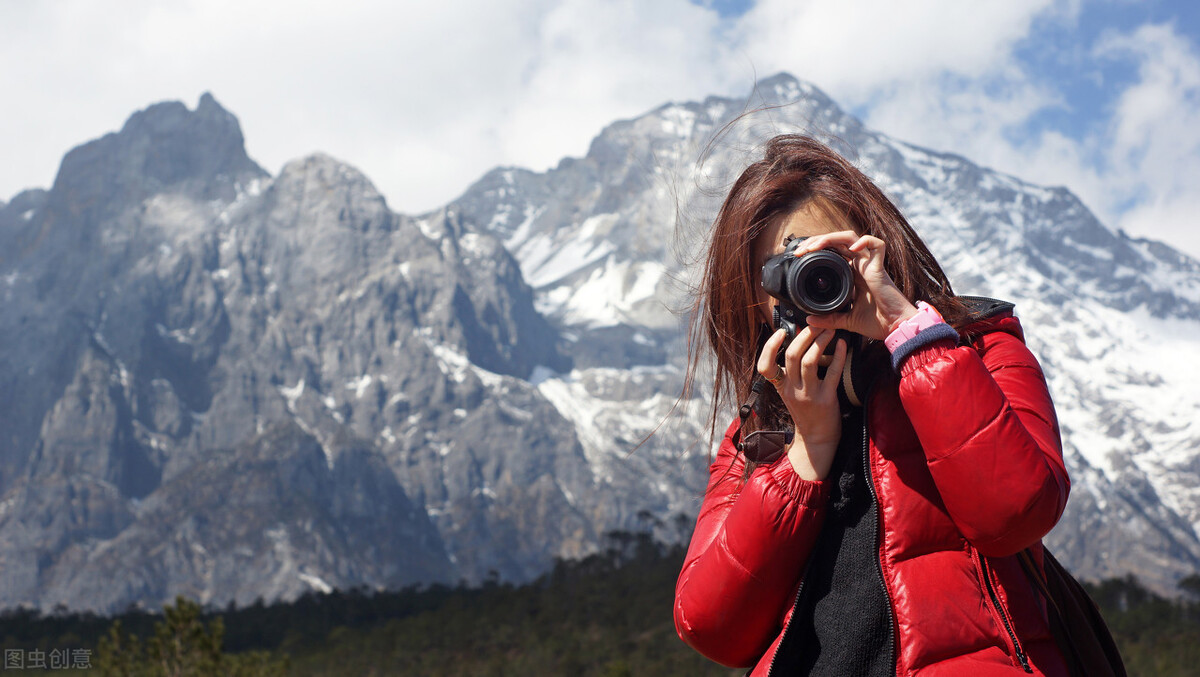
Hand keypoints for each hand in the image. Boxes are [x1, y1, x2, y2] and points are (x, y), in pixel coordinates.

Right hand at [756, 326, 847, 479]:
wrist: (817, 439)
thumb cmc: (807, 411)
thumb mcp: (791, 392)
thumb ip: (792, 371)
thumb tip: (798, 340)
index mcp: (780, 386)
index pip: (765, 366)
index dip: (770, 346)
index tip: (780, 331)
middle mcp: (791, 389)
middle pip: (791, 355)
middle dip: (804, 334)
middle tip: (816, 324)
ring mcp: (807, 394)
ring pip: (810, 360)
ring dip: (820, 341)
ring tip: (830, 331)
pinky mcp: (826, 399)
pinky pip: (832, 372)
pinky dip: (838, 355)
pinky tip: (842, 345)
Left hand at [790, 231, 918, 339]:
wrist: (895, 328)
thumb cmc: (876, 322)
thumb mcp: (846, 320)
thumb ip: (828, 319)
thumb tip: (809, 320)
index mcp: (851, 273)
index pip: (832, 251)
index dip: (816, 249)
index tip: (800, 257)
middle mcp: (860, 265)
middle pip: (837, 241)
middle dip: (817, 241)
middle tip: (801, 251)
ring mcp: (870, 264)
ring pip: (851, 237)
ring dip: (830, 238)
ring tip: (814, 246)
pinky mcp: (880, 267)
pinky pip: (877, 244)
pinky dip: (865, 241)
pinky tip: (852, 248)